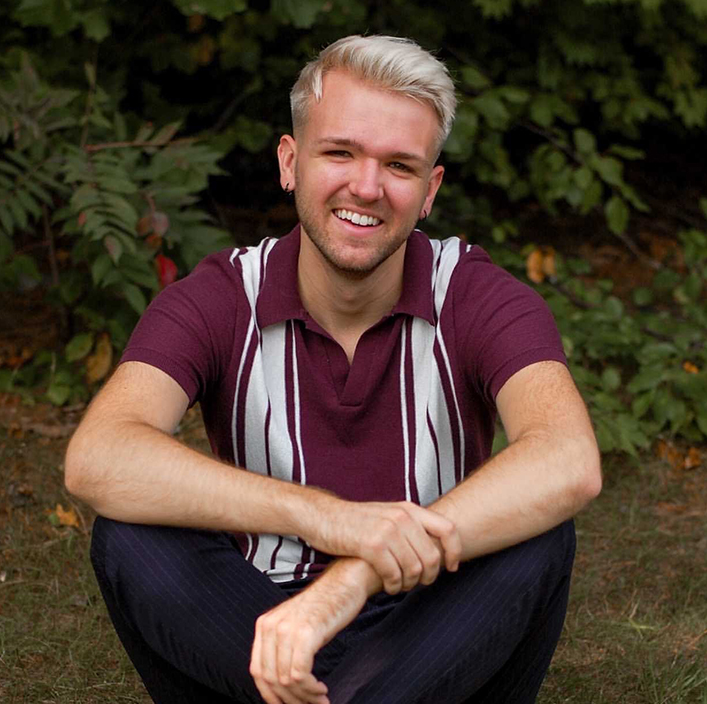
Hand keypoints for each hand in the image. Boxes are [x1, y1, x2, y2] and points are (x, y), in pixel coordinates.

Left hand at [250, 560, 369, 703]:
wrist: (345, 582)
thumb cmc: (325, 607)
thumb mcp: (295, 626)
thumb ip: (282, 649)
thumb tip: (281, 689)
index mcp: (264, 625)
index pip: (258, 673)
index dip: (271, 696)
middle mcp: (270, 626)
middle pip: (271, 680)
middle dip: (291, 700)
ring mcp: (287, 629)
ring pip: (286, 681)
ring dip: (304, 697)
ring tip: (320, 699)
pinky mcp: (306, 633)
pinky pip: (300, 675)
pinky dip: (310, 689)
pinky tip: (322, 689)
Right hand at [306, 499, 460, 593]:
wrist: (324, 517)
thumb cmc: (357, 522)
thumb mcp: (388, 514)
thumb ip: (411, 526)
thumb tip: (436, 548)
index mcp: (410, 509)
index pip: (448, 529)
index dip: (455, 552)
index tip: (451, 567)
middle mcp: (402, 517)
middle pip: (432, 556)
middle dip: (429, 577)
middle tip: (418, 583)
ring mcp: (387, 530)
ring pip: (414, 569)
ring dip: (409, 584)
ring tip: (400, 585)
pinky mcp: (372, 545)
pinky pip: (394, 575)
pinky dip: (394, 586)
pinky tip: (388, 585)